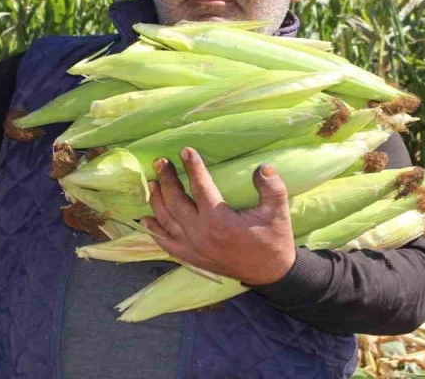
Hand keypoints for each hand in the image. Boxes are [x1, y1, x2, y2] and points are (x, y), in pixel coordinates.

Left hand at [142, 147, 296, 285]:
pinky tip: (146, 220)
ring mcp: (193, 247)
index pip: (200, 187)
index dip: (193, 167)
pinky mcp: (192, 257)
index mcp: (220, 220)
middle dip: (166, 179)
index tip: (185, 151)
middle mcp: (201, 233)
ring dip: (156, 200)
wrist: (269, 272)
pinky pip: (166, 243)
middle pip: (175, 202)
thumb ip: (272, 187)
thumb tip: (262, 167)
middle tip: (160, 162)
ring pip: (166, 221)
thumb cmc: (273, 239)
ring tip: (152, 182)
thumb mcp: (278, 211)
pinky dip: (154, 231)